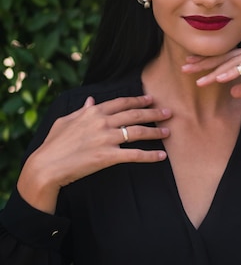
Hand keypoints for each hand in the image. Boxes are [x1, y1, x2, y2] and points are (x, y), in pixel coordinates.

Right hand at [17, 94, 170, 212]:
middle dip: (154, 113)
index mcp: (93, 112)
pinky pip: (135, 154)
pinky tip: (161, 156)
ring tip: (167, 132)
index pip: (121, 102)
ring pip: (138, 132)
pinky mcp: (109, 156)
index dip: (138, 100)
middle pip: (135, 114)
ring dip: (155, 132)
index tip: (150, 99)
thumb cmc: (53, 144)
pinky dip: (150, 156)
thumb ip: (81, 111)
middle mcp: (102, 122)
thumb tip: (90, 100)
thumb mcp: (65, 121)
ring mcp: (107, 139)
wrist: (47, 165)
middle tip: (169, 113)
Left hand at [182, 44, 240, 97]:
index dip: (209, 64)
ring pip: (234, 61)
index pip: (228, 60)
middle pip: (225, 57)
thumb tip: (233, 91)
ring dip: (215, 69)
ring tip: (198, 77)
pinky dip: (235, 70)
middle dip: (205, 63)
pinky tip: (222, 77)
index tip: (192, 70)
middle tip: (184, 68)